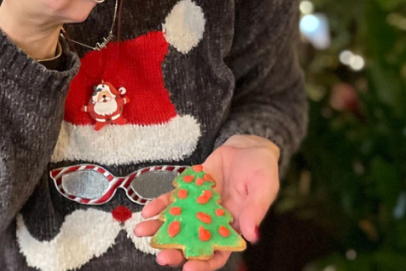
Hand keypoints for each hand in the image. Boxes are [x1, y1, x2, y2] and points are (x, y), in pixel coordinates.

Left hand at [133, 135, 279, 269]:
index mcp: (232, 229)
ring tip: (142, 231)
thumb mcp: (264, 188)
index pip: (218, 254)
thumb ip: (255, 211)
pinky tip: (147, 211)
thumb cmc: (262, 170)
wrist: (248, 147)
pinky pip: (172, 201)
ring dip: (159, 230)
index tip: (189, 269)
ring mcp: (198, 207)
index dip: (204, 263)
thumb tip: (252, 236)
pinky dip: (159, 206)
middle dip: (175, 251)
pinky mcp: (189, 190)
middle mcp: (212, 222)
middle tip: (161, 256)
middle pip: (192, 243)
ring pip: (177, 223)